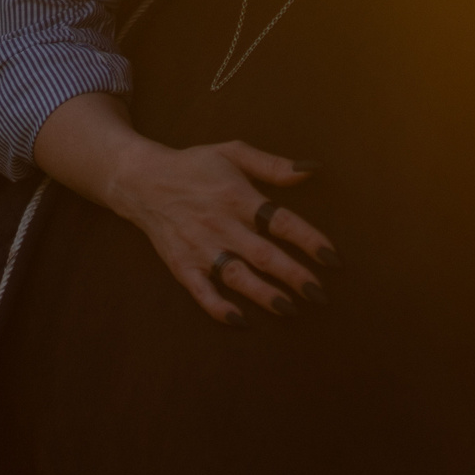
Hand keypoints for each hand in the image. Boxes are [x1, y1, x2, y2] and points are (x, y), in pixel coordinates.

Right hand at [109, 138, 337, 325]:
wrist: (142, 180)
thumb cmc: (195, 166)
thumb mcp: (233, 153)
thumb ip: (274, 165)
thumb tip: (312, 169)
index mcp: (238, 196)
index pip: (282, 222)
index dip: (309, 240)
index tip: (333, 258)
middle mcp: (220, 224)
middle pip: (263, 254)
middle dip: (294, 276)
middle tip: (321, 295)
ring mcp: (200, 248)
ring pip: (235, 276)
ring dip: (263, 295)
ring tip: (290, 310)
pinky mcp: (181, 265)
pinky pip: (201, 291)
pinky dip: (218, 308)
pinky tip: (240, 321)